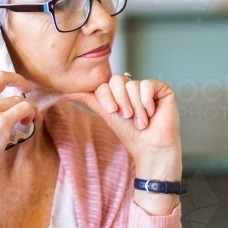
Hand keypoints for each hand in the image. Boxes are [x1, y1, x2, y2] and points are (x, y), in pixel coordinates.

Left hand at [63, 75, 181, 214]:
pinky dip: (147, 101)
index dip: (108, 98)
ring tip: (142, 121)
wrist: (150, 146)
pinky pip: (148, 85)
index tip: (114, 113)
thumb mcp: (106, 113)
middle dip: (121, 102)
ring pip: (133, 86)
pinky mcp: (162, 89)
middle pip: (118, 81)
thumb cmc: (130, 134)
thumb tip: (65, 92)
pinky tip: (152, 112)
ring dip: (136, 107)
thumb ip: (89, 99)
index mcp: (120, 92)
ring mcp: (148, 87)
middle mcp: (133, 87)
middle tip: (128, 116)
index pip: (106, 84)